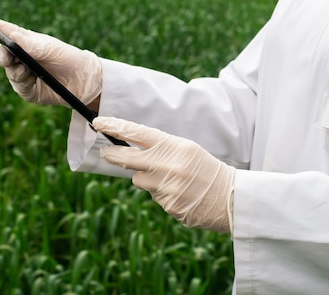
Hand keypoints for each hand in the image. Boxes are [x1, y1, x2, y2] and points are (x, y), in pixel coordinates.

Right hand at [0, 14, 101, 107]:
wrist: (85, 81)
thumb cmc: (68, 58)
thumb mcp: (51, 48)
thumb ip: (32, 44)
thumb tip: (13, 35)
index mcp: (26, 42)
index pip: (6, 32)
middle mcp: (22, 58)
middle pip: (4, 55)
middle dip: (3, 54)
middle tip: (6, 54)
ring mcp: (24, 75)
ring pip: (10, 72)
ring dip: (15, 70)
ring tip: (23, 69)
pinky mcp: (29, 91)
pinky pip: (20, 88)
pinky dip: (23, 83)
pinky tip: (29, 78)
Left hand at [93, 117, 235, 233]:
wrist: (230, 197)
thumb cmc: (205, 170)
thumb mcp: (187, 150)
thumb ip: (160, 149)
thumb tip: (131, 155)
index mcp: (174, 145)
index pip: (138, 133)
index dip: (116, 127)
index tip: (98, 123)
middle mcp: (167, 164)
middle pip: (128, 158)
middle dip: (113, 154)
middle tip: (105, 152)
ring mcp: (166, 186)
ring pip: (139, 180)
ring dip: (147, 179)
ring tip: (172, 180)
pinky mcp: (167, 204)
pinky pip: (153, 196)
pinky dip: (162, 194)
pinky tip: (180, 194)